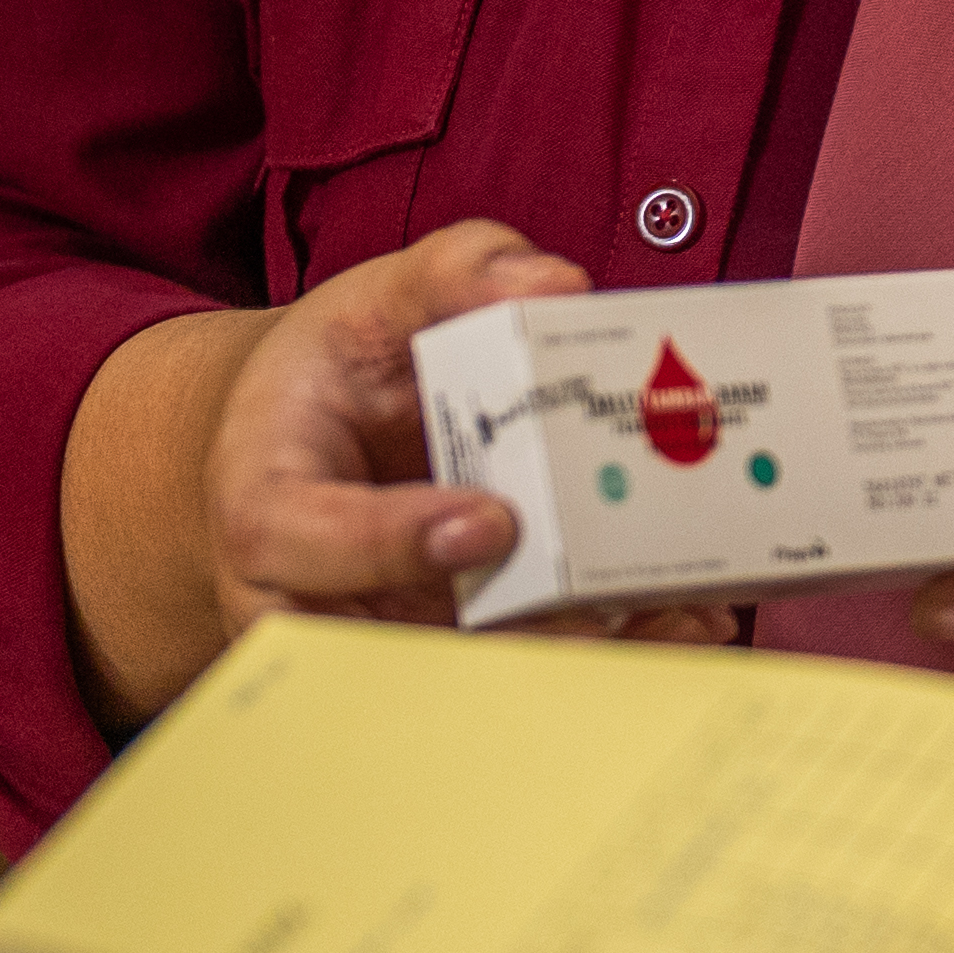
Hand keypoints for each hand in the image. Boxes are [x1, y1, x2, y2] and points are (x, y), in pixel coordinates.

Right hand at [63, 222, 747, 719]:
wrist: (317, 443)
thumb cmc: (340, 375)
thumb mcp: (378, 299)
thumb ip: (458, 274)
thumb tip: (552, 284)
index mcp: (266, 502)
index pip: (301, 538)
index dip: (391, 542)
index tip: (489, 523)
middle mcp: (309, 599)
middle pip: (398, 643)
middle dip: (518, 630)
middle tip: (619, 603)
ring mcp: (379, 642)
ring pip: (472, 678)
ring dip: (584, 655)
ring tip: (686, 615)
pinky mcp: (445, 660)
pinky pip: (523, 676)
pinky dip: (607, 655)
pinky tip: (686, 622)